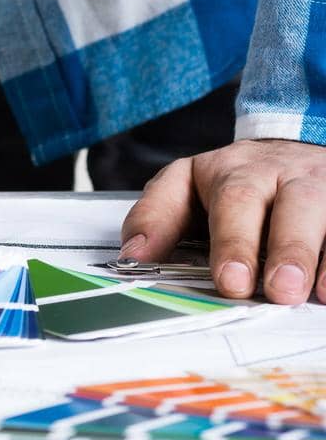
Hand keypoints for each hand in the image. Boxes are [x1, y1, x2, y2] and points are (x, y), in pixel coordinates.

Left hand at [119, 138, 325, 303]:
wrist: (298, 148)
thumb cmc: (240, 181)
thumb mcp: (189, 187)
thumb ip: (158, 217)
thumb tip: (131, 256)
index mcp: (225, 170)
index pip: (202, 195)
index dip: (204, 232)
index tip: (211, 272)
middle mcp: (269, 172)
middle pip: (248, 199)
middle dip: (241, 242)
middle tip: (236, 283)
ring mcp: (313, 183)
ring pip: (306, 208)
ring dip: (297, 251)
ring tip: (287, 290)